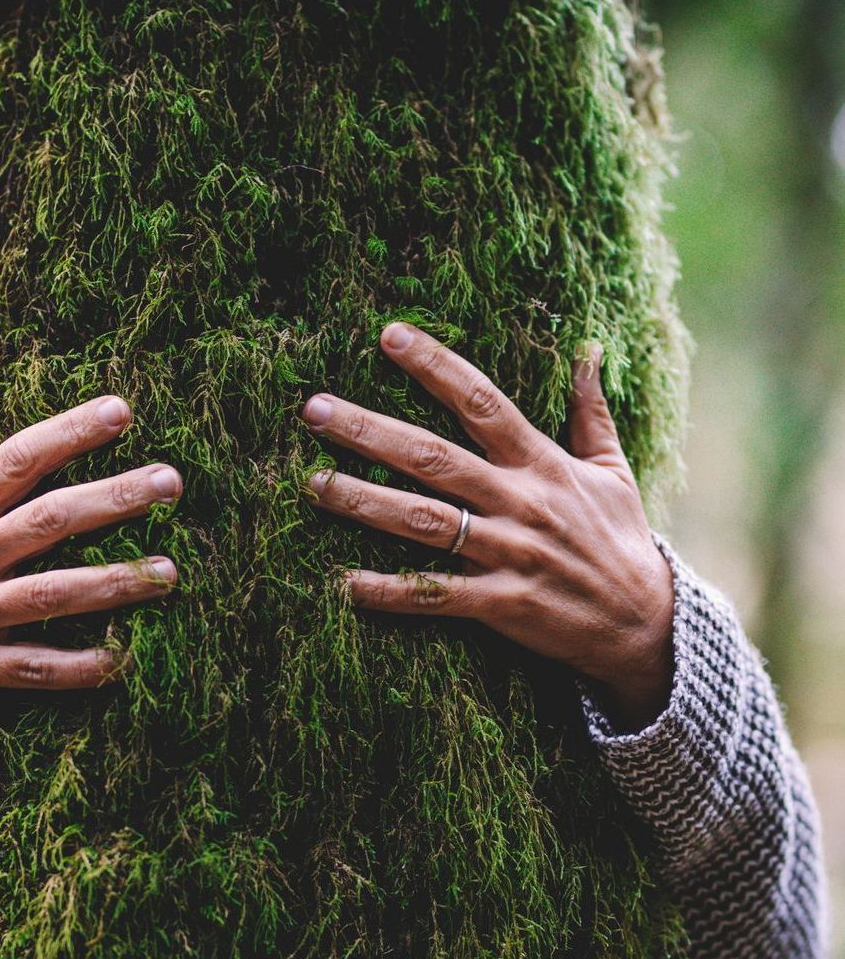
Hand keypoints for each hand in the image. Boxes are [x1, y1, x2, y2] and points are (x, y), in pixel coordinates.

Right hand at [0, 376, 181, 763]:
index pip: (15, 461)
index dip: (67, 433)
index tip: (121, 411)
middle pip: (48, 522)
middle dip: (113, 499)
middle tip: (171, 481)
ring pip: (51, 595)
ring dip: (113, 583)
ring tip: (169, 571)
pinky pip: (30, 667)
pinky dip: (75, 667)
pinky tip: (122, 659)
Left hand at [301, 324, 674, 731]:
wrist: (644, 623)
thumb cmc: (620, 540)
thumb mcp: (612, 470)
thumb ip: (590, 412)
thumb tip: (587, 349)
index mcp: (543, 464)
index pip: (483, 401)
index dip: (436, 367)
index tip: (389, 335)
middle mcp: (521, 502)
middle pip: (434, 458)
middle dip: (371, 431)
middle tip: (315, 410)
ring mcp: (509, 554)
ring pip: (425, 522)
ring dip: (365, 502)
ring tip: (313, 484)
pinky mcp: (502, 604)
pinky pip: (437, 594)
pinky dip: (392, 591)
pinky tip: (346, 583)